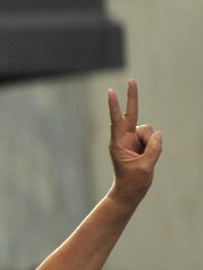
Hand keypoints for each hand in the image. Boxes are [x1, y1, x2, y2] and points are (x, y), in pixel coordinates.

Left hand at [107, 79, 162, 205]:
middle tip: (132, 79)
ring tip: (144, 158)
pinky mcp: (141, 143)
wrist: (131, 190)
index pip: (116, 120)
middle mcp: (124, 137)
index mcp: (117, 142)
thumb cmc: (132, 180)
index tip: (111, 92)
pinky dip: (155, 146)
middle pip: (131, 114)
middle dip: (132, 97)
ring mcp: (132, 139)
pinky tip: (148, 157)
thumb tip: (158, 133)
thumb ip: (153, 148)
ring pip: (149, 130)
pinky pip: (154, 138)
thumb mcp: (145, 166)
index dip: (115, 106)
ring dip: (151, 143)